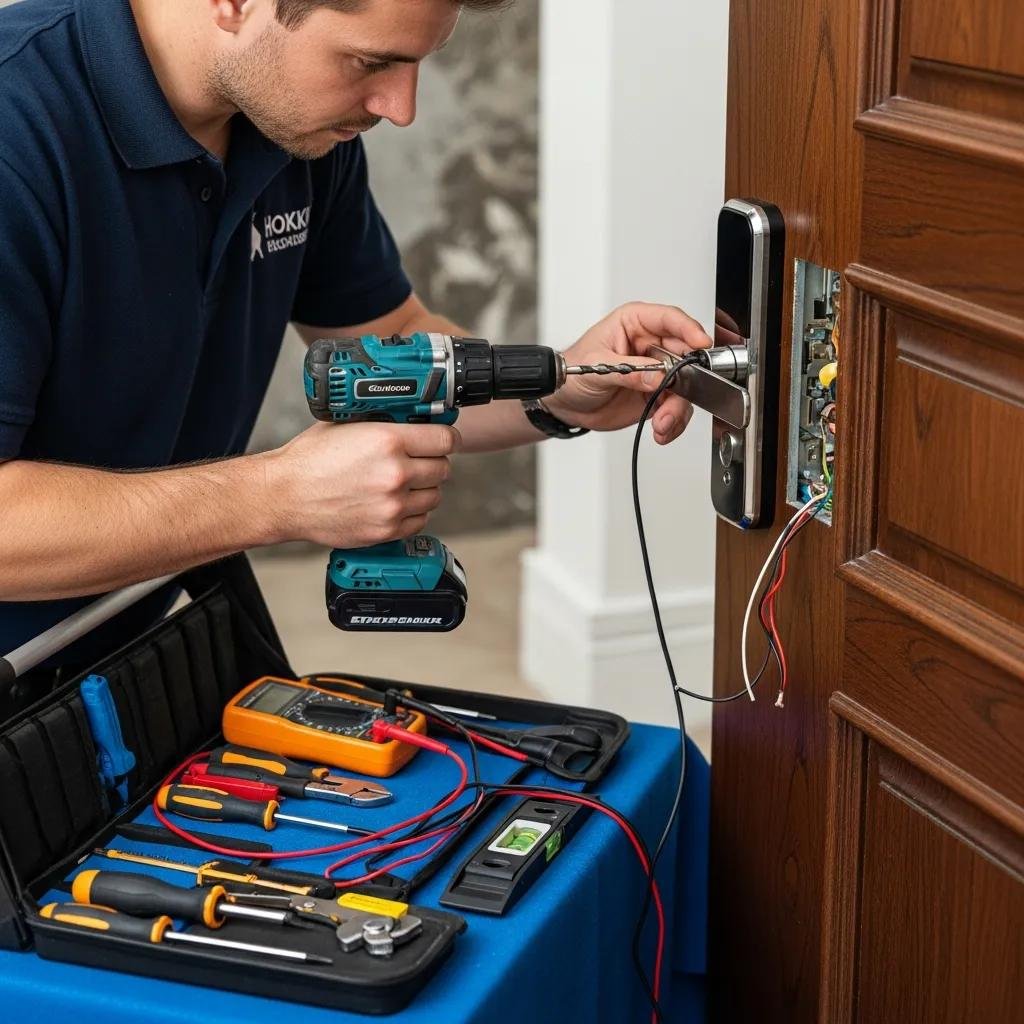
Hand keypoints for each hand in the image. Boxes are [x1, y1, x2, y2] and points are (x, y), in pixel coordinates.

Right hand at [264, 420, 459, 547]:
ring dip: (425, 489)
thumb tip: (413, 419)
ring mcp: (392, 505)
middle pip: (443, 468)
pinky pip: (420, 520)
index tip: (445, 439)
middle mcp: (395, 474)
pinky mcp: (386, 530)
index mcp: (388, 441)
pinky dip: (413, 512)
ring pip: (434, 496)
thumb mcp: (347, 425)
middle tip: (419, 461)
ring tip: (405, 483)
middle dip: (433, 462)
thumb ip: (385, 423)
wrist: (284, 497)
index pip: (445, 439)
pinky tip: (396, 503)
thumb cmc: (309, 461)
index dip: (447, 437)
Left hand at [542, 302, 711, 444]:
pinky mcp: (658, 396)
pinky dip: (674, 421)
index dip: (689, 329)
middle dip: (687, 379)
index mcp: (634, 324)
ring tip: (663, 423)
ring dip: (678, 408)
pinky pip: (677, 408)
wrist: (564, 404)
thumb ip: (628, 371)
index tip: (701, 344)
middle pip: (686, 355)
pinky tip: (661, 431)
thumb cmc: (571, 373)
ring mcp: (657, 372)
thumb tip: (657, 375)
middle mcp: (650, 346)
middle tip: (678, 395)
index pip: (669, 319)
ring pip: (685, 386)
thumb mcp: (595, 368)